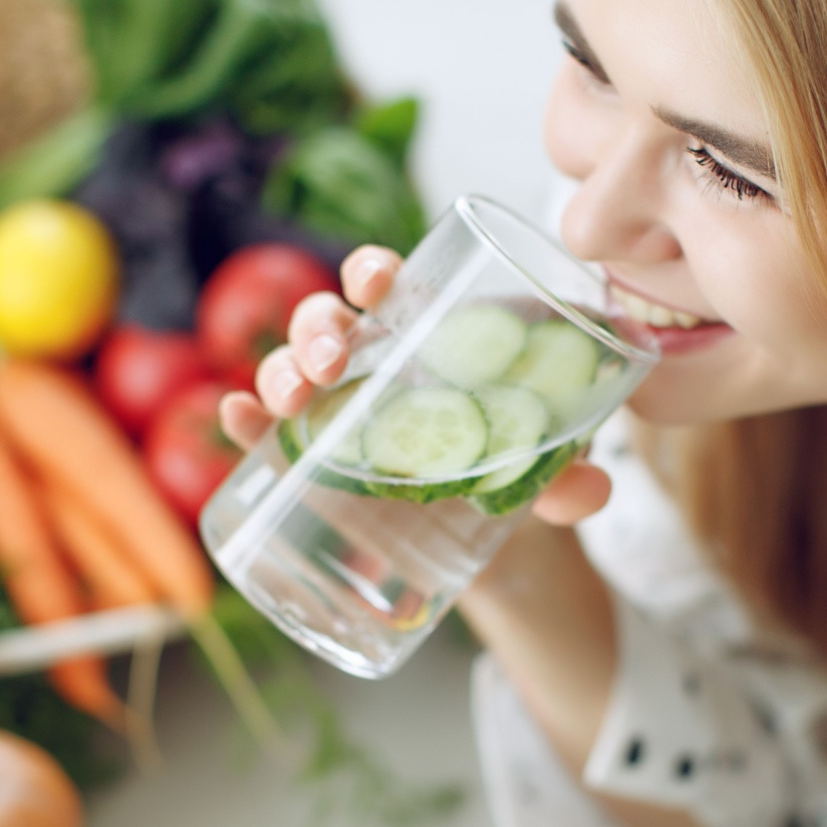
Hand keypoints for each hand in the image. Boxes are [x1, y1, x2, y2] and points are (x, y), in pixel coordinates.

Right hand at [218, 244, 611, 526]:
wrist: (511, 553)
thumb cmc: (531, 477)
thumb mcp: (555, 469)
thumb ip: (571, 476)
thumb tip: (588, 489)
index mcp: (434, 344)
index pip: (394, 288)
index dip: (372, 272)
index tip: (377, 282)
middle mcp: (381, 371)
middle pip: (331, 323)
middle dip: (317, 327)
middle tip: (331, 362)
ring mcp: (346, 420)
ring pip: (292, 371)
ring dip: (278, 370)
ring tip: (294, 398)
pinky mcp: (323, 470)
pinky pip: (270, 437)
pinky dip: (247, 423)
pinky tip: (237, 418)